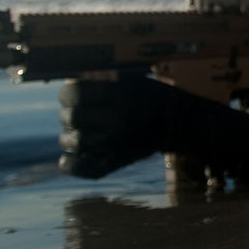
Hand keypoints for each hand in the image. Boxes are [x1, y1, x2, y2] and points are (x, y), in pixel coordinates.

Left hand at [57, 74, 248, 178]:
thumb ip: (99, 81)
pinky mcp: (116, 162)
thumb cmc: (152, 96)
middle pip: (72, 117)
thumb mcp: (130, 80)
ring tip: (81, 133)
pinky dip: (70, 165)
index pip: (74, 93)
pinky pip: (83, 169)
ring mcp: (116, 143)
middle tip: (79, 115)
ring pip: (74, 141)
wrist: (182, 123)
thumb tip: (66, 87)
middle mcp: (117, 119)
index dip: (68, 93)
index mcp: (120, 95)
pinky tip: (68, 158)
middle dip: (70, 115)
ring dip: (70, 137)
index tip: (73, 95)